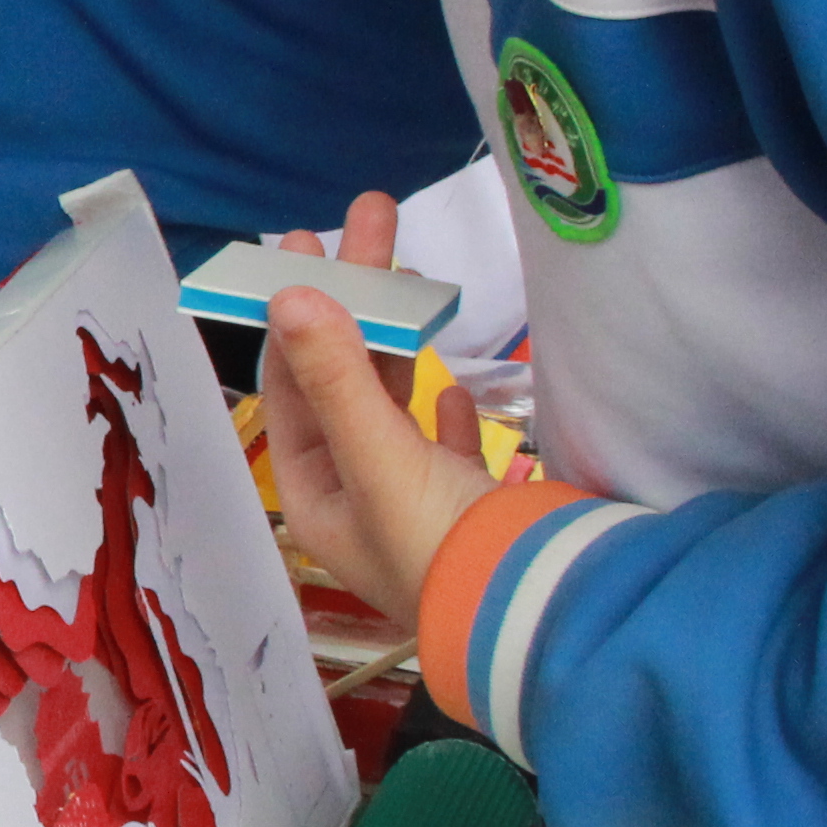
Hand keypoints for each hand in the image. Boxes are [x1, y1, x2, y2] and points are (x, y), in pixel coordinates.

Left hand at [258, 188, 500, 623]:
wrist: (536, 610)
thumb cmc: (442, 544)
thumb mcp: (378, 455)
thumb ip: (337, 374)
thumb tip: (290, 294)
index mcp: (316, 495)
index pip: (291, 385)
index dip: (296, 310)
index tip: (306, 242)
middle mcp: (357, 499)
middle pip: (343, 379)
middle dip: (355, 298)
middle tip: (369, 216)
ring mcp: (416, 503)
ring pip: (394, 402)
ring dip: (398, 339)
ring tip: (411, 271)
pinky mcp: (472, 508)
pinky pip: (445, 448)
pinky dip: (443, 412)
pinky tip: (452, 387)